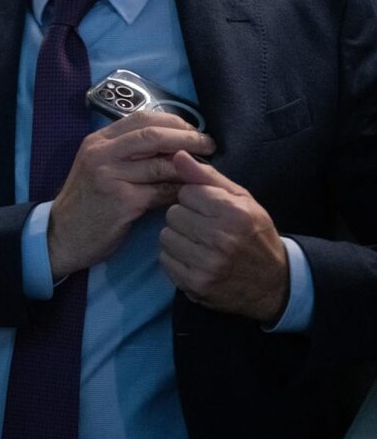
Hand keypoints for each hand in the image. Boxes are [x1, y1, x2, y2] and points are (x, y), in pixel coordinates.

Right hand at [48, 111, 216, 278]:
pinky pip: (161, 191)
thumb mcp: (98, 168)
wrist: (62, 235)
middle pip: (153, 134)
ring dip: (189, 167)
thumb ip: (126, 153)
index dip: (173, 121)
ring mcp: (110, 176)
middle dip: (187, 138)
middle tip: (209, 146)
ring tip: (205, 171)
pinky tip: (189, 194)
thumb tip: (170, 144)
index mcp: (98, 141)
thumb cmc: (86, 202)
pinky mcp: (122, 201)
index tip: (193, 131)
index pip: (141, 118)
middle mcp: (101, 153)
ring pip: (161, 164)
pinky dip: (179, 191)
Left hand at [159, 151, 288, 323]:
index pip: (186, 192)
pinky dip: (175, 258)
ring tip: (199, 243)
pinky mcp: (196, 284)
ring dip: (178, 238)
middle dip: (185, 218)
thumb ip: (207, 176)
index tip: (208, 208)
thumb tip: (177, 155)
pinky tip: (194, 259)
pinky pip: (165, 259)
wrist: (274, 283)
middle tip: (204, 227)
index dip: (195, 199)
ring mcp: (208, 264)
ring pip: (165, 236)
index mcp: (234, 213)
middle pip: (173, 214)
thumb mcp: (241, 199)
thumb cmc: (254, 233)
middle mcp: (221, 239)